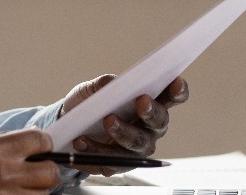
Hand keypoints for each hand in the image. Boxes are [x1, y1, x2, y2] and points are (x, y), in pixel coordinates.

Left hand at [59, 75, 188, 174]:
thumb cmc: (89, 103)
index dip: (177, 91)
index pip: (170, 97)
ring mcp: (138, 148)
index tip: (177, 81)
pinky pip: (114, 160)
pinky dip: (97, 149)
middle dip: (152, 112)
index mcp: (149, 103)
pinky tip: (82, 141)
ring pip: (139, 143)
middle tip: (141, 102)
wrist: (68, 126)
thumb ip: (103, 84)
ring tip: (108, 121)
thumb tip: (112, 83)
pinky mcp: (120, 164)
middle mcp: (150, 128)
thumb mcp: (92, 89)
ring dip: (124, 132)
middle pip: (159, 122)